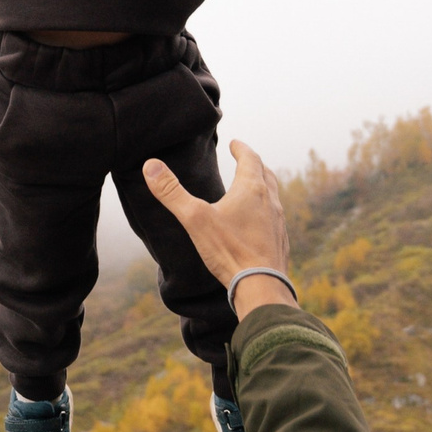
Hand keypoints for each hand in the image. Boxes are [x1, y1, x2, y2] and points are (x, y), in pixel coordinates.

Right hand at [143, 140, 298, 318]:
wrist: (262, 287)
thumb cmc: (229, 251)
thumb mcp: (195, 219)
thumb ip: (171, 192)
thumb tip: (150, 165)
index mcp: (252, 190)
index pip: (250, 159)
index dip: (241, 148)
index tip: (234, 143)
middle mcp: (270, 202)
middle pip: (266, 174)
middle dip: (255, 165)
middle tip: (245, 160)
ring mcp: (278, 223)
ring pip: (273, 196)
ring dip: (263, 187)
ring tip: (253, 188)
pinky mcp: (280, 242)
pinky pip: (275, 219)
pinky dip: (266, 211)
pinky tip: (258, 223)